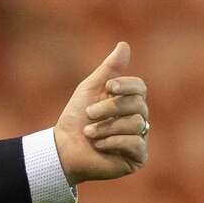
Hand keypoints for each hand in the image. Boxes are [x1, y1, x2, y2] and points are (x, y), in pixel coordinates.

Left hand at [54, 42, 149, 185]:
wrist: (63, 147)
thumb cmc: (75, 118)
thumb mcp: (90, 89)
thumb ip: (109, 69)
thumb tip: (124, 44)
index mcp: (128, 101)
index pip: (140, 87)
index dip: (127, 85)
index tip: (109, 86)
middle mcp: (137, 118)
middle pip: (137, 105)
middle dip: (109, 108)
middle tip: (89, 114)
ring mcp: (139, 138)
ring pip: (135, 124)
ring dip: (105, 127)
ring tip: (89, 133)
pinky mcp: (137, 157)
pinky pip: (135, 143)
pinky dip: (113, 142)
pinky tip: (99, 145)